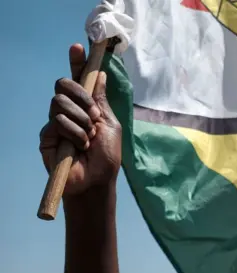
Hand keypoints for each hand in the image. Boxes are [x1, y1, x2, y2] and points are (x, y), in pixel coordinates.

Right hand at [39, 43, 121, 196]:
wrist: (96, 180)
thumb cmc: (107, 155)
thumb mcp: (109, 124)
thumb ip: (101, 101)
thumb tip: (100, 75)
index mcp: (86, 107)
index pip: (78, 80)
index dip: (77, 63)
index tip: (78, 47)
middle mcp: (69, 111)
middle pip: (62, 84)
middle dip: (80, 96)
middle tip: (94, 115)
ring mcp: (56, 122)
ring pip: (59, 102)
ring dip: (80, 120)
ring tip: (89, 139)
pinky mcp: (46, 136)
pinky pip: (56, 121)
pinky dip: (74, 133)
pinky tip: (80, 147)